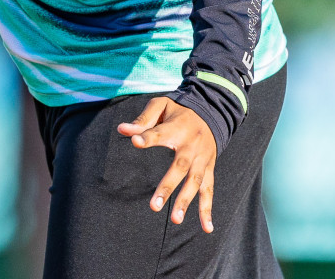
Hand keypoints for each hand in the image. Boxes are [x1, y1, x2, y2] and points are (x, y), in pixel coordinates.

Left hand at [116, 97, 217, 232]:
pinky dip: (208, 209)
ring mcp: (202, 159)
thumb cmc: (178, 111)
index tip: (135, 141)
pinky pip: (209, 190)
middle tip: (154, 206)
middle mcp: (191, 146)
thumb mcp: (162, 106)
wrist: (211, 112)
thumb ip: (143, 119)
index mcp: (177, 128)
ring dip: (186, 202)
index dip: (147, 138)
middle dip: (168, 186)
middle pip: (179, 167)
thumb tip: (122, 129)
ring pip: (195, 182)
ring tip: (176, 220)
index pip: (159, 134)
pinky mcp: (209, 169)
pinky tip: (207, 228)